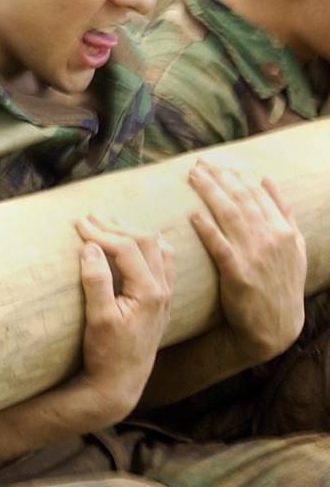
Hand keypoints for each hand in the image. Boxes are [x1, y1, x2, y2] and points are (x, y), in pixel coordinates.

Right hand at [72, 216, 175, 421]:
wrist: (120, 383)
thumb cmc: (107, 353)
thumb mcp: (98, 318)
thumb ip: (96, 281)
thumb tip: (90, 247)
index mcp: (149, 292)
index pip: (127, 248)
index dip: (102, 232)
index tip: (78, 224)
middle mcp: (163, 290)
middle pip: (147, 241)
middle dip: (117, 225)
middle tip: (90, 217)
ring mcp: (165, 295)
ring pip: (159, 248)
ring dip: (134, 232)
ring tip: (109, 223)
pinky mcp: (160, 301)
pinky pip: (163, 261)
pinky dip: (147, 246)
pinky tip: (134, 244)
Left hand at [189, 160, 305, 363]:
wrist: (276, 325)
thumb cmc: (280, 284)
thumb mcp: (293, 247)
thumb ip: (283, 213)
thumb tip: (268, 180)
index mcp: (284, 230)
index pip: (257, 194)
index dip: (235, 174)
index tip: (216, 161)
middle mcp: (272, 238)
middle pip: (242, 199)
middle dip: (220, 177)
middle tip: (199, 163)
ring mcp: (256, 255)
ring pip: (231, 215)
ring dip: (211, 193)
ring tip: (194, 177)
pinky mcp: (239, 273)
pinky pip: (220, 246)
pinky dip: (208, 228)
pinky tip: (193, 215)